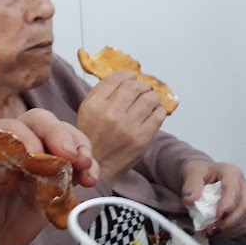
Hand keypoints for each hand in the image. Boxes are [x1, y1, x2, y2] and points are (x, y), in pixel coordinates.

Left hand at [0, 108, 98, 244]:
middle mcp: (19, 140)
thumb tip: (11, 171)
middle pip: (43, 124)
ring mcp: (42, 157)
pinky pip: (78, 168)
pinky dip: (88, 172)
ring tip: (87, 172)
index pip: (12, 127)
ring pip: (67, 140)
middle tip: (72, 157)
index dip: (26, 138)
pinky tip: (90, 183)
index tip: (35, 155)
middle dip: (60, 136)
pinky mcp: (59, 177)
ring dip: (81, 152)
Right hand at [76, 70, 165, 184]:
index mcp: (93, 104)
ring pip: (151, 98)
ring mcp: (128, 125)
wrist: (96, 168)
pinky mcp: (142, 137)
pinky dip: (157, 111)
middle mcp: (110, 112)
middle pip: (136, 86)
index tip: (130, 80)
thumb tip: (127, 78)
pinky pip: (159, 114)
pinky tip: (151, 115)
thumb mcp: (87, 111)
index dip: (128, 76)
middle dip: (142, 86)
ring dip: (152, 97)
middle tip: (141, 92)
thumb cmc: (92, 137)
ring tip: (147, 103)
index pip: (118, 78)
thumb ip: (103, 93)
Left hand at [181, 160, 245, 237]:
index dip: (228, 204)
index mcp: (231, 173)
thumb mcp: (191, 172)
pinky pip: (244, 223)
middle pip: (245, 206)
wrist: (202, 175)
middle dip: (229, 221)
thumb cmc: (199, 172)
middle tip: (211, 230)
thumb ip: (190, 185)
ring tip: (211, 232)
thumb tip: (189, 200)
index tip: (218, 216)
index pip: (233, 189)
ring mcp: (245, 198)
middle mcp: (242, 185)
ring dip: (230, 228)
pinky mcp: (243, 209)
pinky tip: (218, 232)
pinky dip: (232, 231)